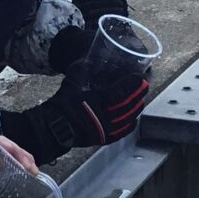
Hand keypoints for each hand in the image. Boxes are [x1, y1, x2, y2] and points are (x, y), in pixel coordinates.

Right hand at [9, 74, 148, 162]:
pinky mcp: (103, 139)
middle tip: (145, 85)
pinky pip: (122, 132)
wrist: (53, 128)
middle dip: (139, 94)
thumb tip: (89, 58)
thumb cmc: (61, 104)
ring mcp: (105, 130)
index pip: (121, 91)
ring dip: (137, 108)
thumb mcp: (71, 82)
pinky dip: (130, 125)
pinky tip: (134, 119)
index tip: (141, 77)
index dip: (133, 84)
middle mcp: (104, 116)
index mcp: (97, 101)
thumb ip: (82, 69)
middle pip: (128, 105)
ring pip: (128, 118)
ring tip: (142, 99)